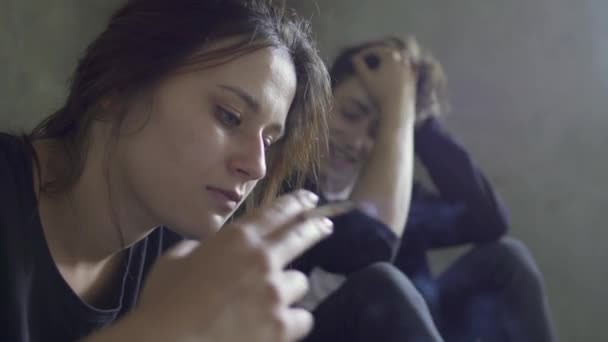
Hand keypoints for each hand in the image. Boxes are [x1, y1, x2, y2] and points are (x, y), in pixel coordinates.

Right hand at [133, 190, 332, 341]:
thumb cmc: (164, 302)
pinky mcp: (281, 326)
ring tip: (275, 297)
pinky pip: (302, 318)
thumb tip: (211, 249)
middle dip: (316, 228)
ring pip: (301, 282)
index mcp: (236, 239)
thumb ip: (203, 249)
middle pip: (301, 236)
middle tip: (325, 226)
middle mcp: (262, 259)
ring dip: (289, 288)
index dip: (296, 203)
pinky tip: (279, 324)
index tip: (309, 200)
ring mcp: (275, 293)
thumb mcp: (176, 260)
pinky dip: (292, 321)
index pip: (276, 212)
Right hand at [351, 44, 417, 122]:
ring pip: (401, 58)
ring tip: (385, 61)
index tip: (356, 58)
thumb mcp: (365, 79)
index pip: (376, 50)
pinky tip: (396, 72)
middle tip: (370, 55)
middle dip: (379, 52)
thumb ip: (359, 66)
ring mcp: (409, 70)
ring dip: (392, 58)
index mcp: (390, 57)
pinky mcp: (413, 79)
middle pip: (389, 52)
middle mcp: (402, 60)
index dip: (365, 53)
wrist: (397, 107)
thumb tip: (354, 58)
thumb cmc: (380, 93)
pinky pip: (408, 69)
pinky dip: (401, 68)